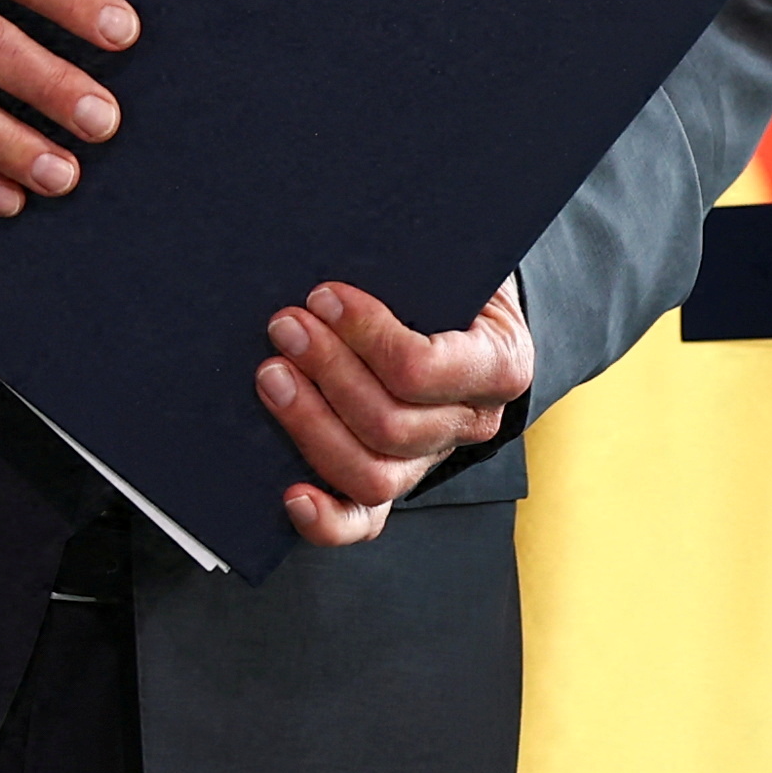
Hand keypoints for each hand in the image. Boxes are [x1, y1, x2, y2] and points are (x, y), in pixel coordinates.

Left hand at [259, 279, 532, 547]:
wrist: (466, 313)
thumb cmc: (449, 278)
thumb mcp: (451, 258)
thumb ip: (416, 259)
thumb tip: (343, 252)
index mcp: (498, 363)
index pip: (422, 368)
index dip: (365, 334)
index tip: (323, 296)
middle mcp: (472, 422)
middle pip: (390, 424)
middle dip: (327, 372)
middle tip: (285, 327)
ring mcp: (431, 458)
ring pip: (373, 475)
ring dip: (311, 425)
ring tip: (272, 376)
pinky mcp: (396, 481)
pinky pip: (365, 520)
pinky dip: (327, 519)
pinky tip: (290, 495)